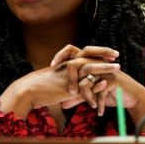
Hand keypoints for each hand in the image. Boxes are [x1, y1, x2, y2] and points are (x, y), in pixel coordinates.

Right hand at [0, 55, 119, 118]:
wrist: (27, 91)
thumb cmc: (40, 88)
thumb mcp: (57, 82)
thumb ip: (68, 82)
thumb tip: (78, 87)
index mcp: (66, 63)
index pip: (84, 53)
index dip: (98, 52)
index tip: (111, 53)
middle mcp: (68, 65)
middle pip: (88, 54)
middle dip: (103, 53)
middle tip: (116, 55)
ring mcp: (68, 75)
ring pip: (89, 67)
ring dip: (105, 68)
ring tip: (117, 69)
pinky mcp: (67, 86)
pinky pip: (84, 86)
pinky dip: (95, 89)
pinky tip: (105, 86)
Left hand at [52, 45, 144, 122]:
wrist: (131, 97)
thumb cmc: (110, 93)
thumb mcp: (91, 95)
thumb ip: (77, 97)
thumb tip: (62, 103)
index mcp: (89, 62)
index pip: (71, 51)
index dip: (61, 55)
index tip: (52, 66)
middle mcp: (95, 62)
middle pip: (77, 64)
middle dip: (72, 80)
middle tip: (71, 93)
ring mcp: (104, 69)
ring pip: (86, 81)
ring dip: (86, 96)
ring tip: (90, 105)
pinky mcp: (112, 79)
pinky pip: (99, 92)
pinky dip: (99, 104)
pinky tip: (99, 112)